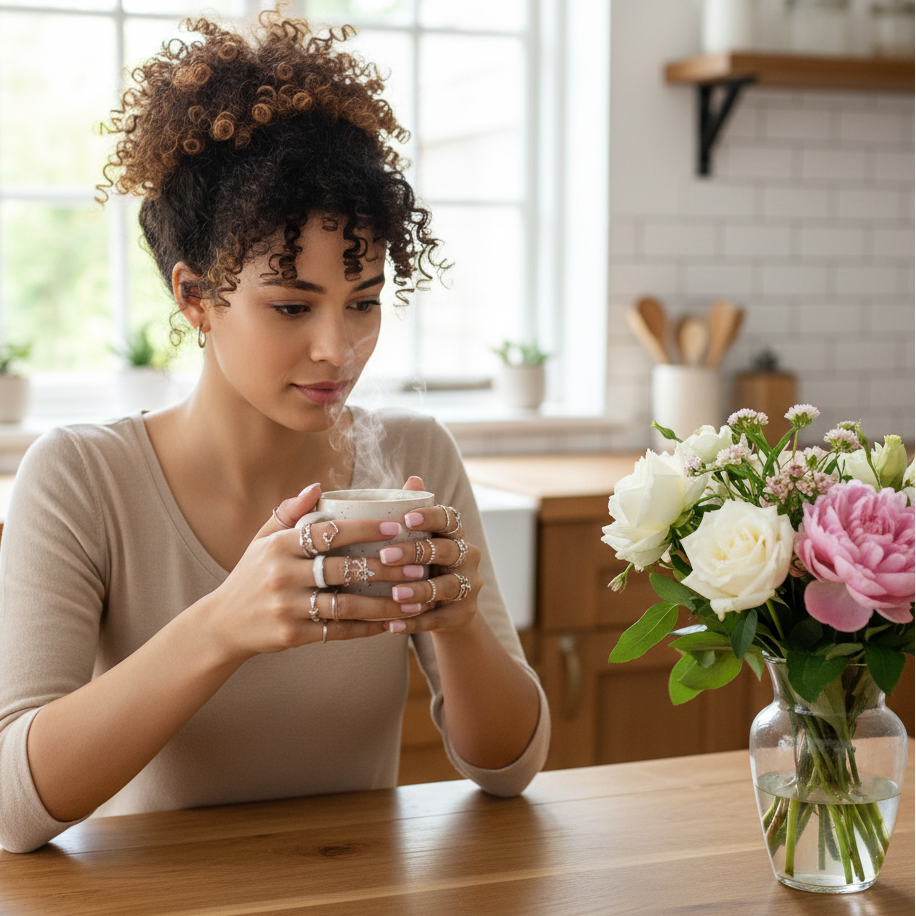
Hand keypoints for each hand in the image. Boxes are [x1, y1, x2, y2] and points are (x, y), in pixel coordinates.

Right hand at [202, 484, 417, 657]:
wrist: (222, 624)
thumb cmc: (251, 575)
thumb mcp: (262, 540)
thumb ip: (289, 512)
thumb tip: (318, 487)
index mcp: (278, 546)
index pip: (328, 532)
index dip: (364, 529)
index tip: (395, 529)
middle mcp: (282, 575)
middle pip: (342, 569)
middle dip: (384, 568)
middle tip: (417, 567)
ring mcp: (287, 607)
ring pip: (346, 604)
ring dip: (384, 603)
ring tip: (413, 599)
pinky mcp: (293, 635)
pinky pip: (338, 631)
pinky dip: (366, 628)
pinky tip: (390, 624)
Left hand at [377, 476, 481, 634]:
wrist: (449, 609)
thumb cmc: (426, 564)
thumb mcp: (423, 539)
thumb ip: (416, 511)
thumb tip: (412, 479)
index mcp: (456, 534)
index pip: (450, 519)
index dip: (430, 518)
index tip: (407, 518)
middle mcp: (468, 557)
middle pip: (445, 551)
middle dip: (414, 553)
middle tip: (385, 556)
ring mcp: (468, 587)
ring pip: (445, 588)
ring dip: (418, 590)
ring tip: (394, 595)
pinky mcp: (462, 614)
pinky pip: (437, 619)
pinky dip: (413, 622)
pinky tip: (390, 625)